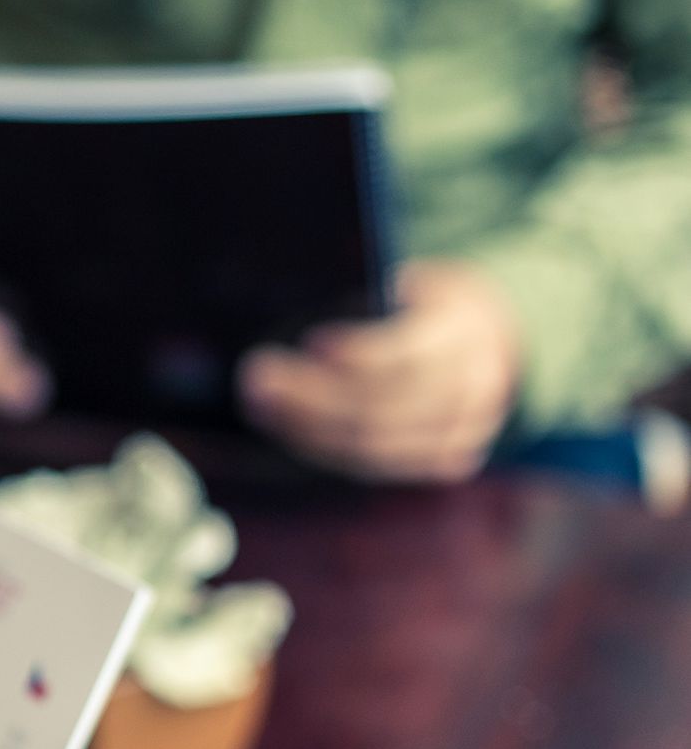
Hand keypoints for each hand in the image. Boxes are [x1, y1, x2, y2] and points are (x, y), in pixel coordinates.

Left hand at [238, 260, 521, 482]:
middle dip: (313, 398)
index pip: (411, 357)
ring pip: (376, 446)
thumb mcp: (415, 284)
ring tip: (257, 402)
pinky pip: (375, 464)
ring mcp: (460, 432)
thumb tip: (303, 305)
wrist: (491, 338)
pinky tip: (284, 425)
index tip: (311, 342)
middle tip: (256, 379)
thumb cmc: (429, 305)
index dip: (360, 354)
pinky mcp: (442, 459)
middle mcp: (472, 390)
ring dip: (306, 428)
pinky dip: (325, 447)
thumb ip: (376, 302)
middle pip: (384, 408)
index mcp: (465, 336)